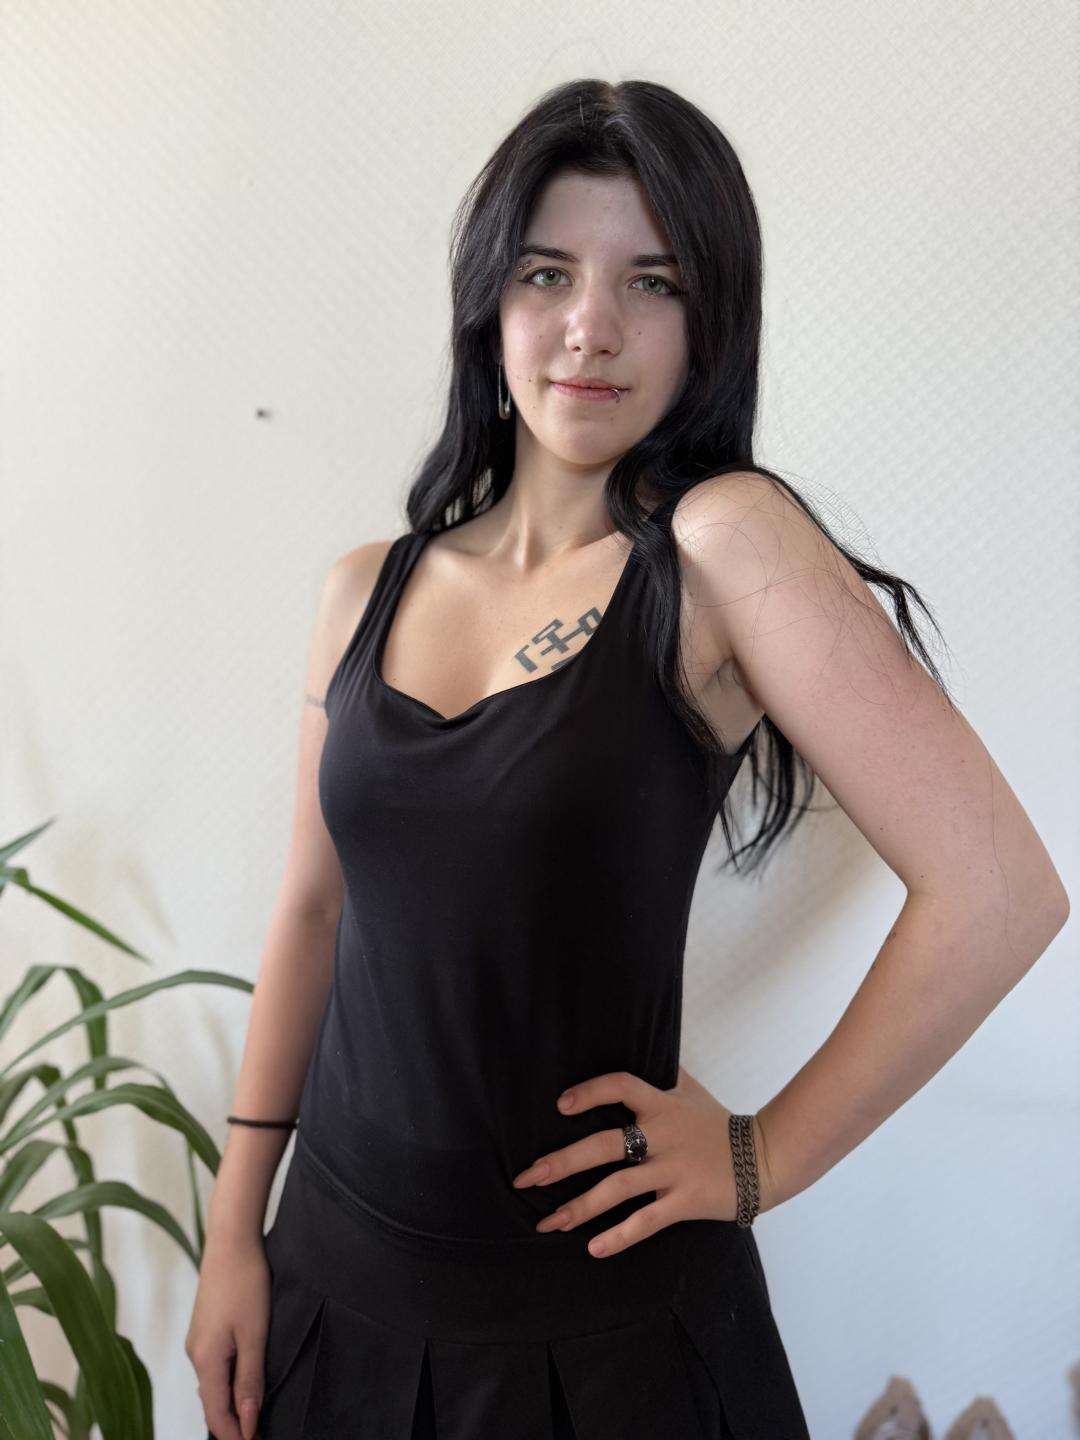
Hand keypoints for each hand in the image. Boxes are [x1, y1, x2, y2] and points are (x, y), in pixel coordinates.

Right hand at [185, 1232, 270, 1439]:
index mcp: (206, 1360)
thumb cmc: (246, 1283)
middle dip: (231, 1423)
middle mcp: (195, 1354)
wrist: (231, 1240)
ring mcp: (197, 1340)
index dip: (235, 1435)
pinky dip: (226, 1382)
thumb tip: (248, 1422)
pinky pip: (213, 1366)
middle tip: (256, 1435)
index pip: (217, 1414)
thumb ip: (250, 1379)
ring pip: (212, 1384)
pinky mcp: (204, 1327)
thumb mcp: (255, 1334)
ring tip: (252, 1417)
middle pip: (211, 1401)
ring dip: (229, 1403)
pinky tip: (242, 1381)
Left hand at [511, 1065, 771, 1257]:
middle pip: (604, 1146)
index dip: (591, 1092)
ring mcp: (672, 1170)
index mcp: (661, 1105)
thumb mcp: (690, 1091)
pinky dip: (620, 1236)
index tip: (561, 1105)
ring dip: (579, 1207)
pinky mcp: (684, 1201)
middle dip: (561, 1162)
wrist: (764, 1157)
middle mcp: (662, 1136)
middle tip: (526, 1177)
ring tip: (549, 1222)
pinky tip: (594, 1247)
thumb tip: (639, 1042)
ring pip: (618, 1188)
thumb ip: (662, 1074)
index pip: (621, 1085)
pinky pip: (646, 1221)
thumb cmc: (718, 1123)